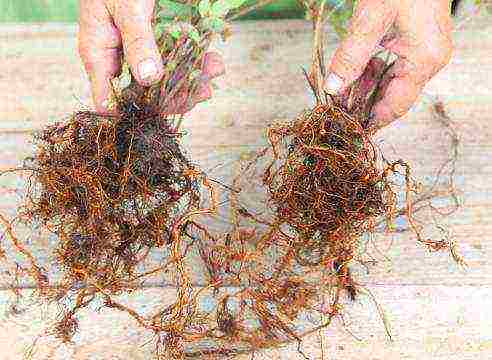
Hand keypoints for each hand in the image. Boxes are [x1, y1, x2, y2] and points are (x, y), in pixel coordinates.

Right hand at [78, 0, 224, 113]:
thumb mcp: (126, 9)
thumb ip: (137, 43)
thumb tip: (149, 79)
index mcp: (99, 55)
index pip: (109, 100)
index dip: (134, 112)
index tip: (165, 109)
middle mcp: (119, 60)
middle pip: (145, 96)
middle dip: (177, 96)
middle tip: (204, 90)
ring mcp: (139, 54)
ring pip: (165, 82)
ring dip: (192, 80)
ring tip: (214, 70)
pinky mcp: (156, 45)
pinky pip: (175, 63)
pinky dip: (194, 64)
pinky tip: (212, 61)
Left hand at [324, 0, 452, 130]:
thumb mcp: (370, 20)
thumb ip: (351, 56)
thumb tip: (333, 87)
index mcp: (425, 60)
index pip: (396, 106)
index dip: (372, 121)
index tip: (350, 132)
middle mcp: (430, 60)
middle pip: (393, 96)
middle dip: (363, 103)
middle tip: (337, 110)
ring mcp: (425, 52)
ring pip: (390, 82)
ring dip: (364, 87)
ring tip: (339, 93)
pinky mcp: (417, 43)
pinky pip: (392, 67)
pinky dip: (371, 71)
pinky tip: (351, 73)